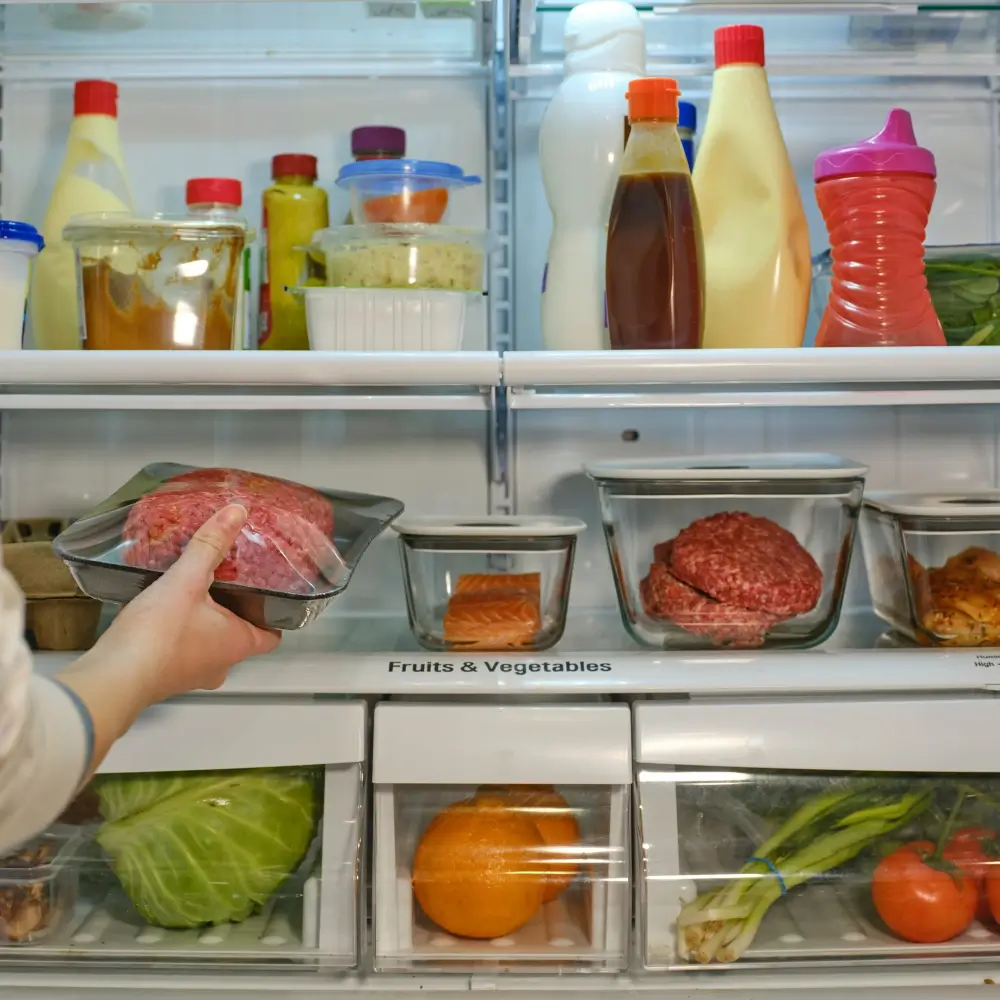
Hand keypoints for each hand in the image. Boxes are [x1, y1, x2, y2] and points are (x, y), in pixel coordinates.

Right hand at [94, 502, 279, 703]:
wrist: (113, 676)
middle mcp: (219, 665)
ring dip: (202, 622)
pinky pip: (178, 649)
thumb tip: (235, 514)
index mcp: (237, 644)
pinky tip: (160, 610)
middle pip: (239, 637)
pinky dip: (176, 632)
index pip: (271, 636)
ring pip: (207, 644)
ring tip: (193, 591)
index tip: (269, 595)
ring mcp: (191, 674)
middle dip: (233, 612)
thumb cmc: (157, 636)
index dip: (273, 616)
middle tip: (228, 584)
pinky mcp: (163, 676)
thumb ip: (210, 545)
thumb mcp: (187, 580)